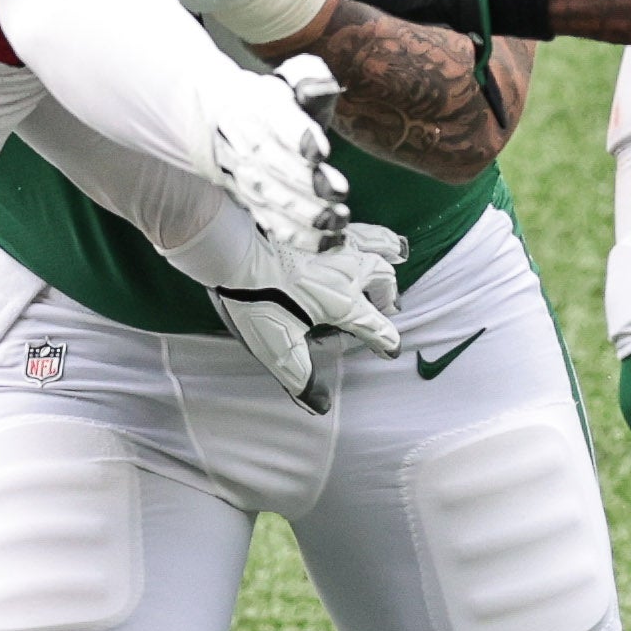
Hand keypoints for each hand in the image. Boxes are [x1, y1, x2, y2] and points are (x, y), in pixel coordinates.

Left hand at [207, 218, 402, 410]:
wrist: (231, 248)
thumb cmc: (253, 299)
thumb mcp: (276, 347)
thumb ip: (299, 376)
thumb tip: (319, 405)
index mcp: (343, 302)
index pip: (376, 326)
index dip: (386, 341)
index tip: (389, 350)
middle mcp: (348, 270)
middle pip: (383, 280)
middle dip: (387, 295)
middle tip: (385, 305)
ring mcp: (334, 243)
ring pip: (376, 244)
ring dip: (389, 252)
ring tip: (398, 251)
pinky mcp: (317, 225)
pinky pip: (351, 225)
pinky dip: (363, 231)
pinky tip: (353, 230)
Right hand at [208, 68, 347, 252]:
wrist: (224, 120)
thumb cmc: (275, 102)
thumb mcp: (292, 79)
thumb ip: (310, 77)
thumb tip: (323, 86)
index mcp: (257, 107)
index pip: (275, 119)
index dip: (297, 136)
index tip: (320, 150)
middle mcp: (247, 144)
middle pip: (274, 166)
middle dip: (307, 183)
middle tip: (340, 192)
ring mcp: (247, 178)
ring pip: (273, 200)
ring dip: (307, 215)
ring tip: (340, 219)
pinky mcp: (254, 204)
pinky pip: (274, 224)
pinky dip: (301, 237)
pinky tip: (331, 242)